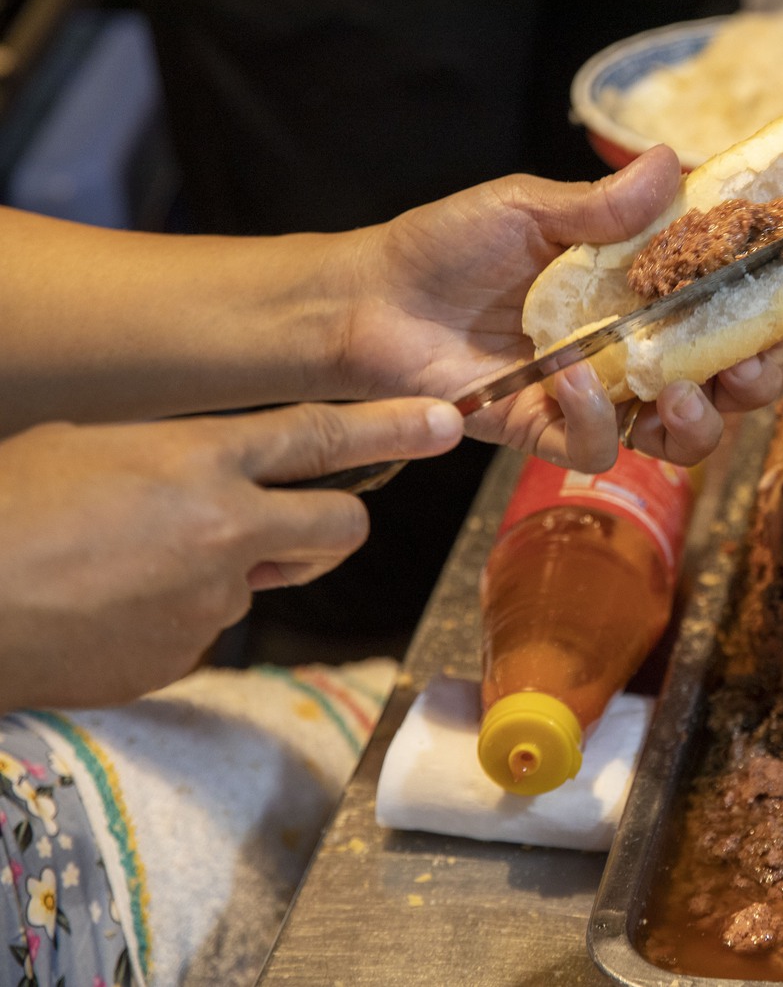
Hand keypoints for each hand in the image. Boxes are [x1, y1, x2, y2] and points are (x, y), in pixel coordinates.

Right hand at [0, 399, 460, 712]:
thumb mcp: (95, 447)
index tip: (445, 419)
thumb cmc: (6, 506)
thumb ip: (180, 458)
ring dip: (226, 573)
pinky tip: (110, 610)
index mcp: (199, 458)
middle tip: (288, 522)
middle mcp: (224, 527)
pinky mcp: (184, 656)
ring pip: (263, 580)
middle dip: (329, 523)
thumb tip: (217, 473)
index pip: (322, 436)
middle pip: (342, 524)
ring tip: (136, 566)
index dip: (392, 425)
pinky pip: (206, 630)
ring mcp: (210, 599)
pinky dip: (173, 620)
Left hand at [334, 147, 782, 469]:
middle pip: (746, 371)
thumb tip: (672, 164)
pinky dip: (599, 423)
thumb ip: (601, 206)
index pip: (748, 285)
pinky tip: (567, 386)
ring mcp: (610, 392)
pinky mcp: (561, 435)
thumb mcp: (526, 207)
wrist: (368, 303)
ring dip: (702, 416)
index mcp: (654, 277)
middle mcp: (646, 340)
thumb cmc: (450, 244)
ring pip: (696, 428)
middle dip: (769, 370)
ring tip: (678, 392)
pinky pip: (610, 449)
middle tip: (757, 358)